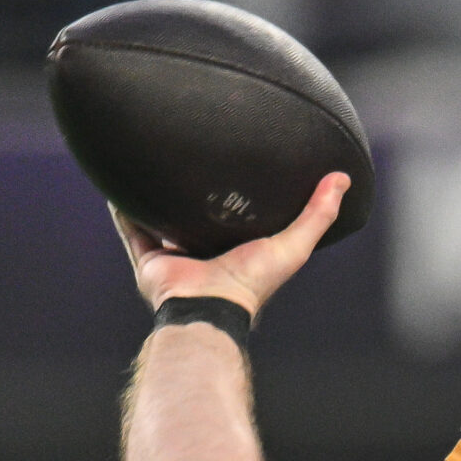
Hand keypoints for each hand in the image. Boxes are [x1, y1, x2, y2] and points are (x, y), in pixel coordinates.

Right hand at [113, 171, 351, 316]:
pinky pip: (131, 228)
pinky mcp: (148, 258)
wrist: (207, 306)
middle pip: (196, 218)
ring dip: (155, 197)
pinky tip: (118, 184)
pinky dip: (124, 208)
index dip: (239, 195)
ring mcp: (174, 256)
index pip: (238, 219)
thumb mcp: (294, 244)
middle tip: (192, 155)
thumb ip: (318, 214)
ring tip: (151, 162)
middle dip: (194, 194)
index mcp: (236, 251)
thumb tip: (342, 179)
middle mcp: (203, 253)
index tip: (238, 164)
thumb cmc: (251, 282)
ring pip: (161, 219)